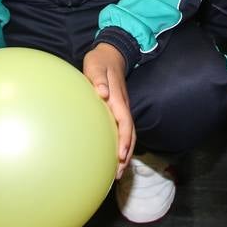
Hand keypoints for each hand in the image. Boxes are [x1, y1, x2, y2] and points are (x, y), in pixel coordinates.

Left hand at [82, 43, 133, 177]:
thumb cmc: (101, 61)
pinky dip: (122, 143)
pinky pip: (123, 129)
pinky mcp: (119, 109)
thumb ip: (97, 79)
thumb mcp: (96, 66)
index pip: (124, 122)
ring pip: (128, 133)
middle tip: (117, 172)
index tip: (120, 155)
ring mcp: (122, 108)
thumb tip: (102, 93)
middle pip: (130, 133)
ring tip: (117, 170)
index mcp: (117, 98)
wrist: (112, 54)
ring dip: (125, 152)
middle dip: (126, 154)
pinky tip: (113, 153)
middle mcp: (123, 106)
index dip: (124, 139)